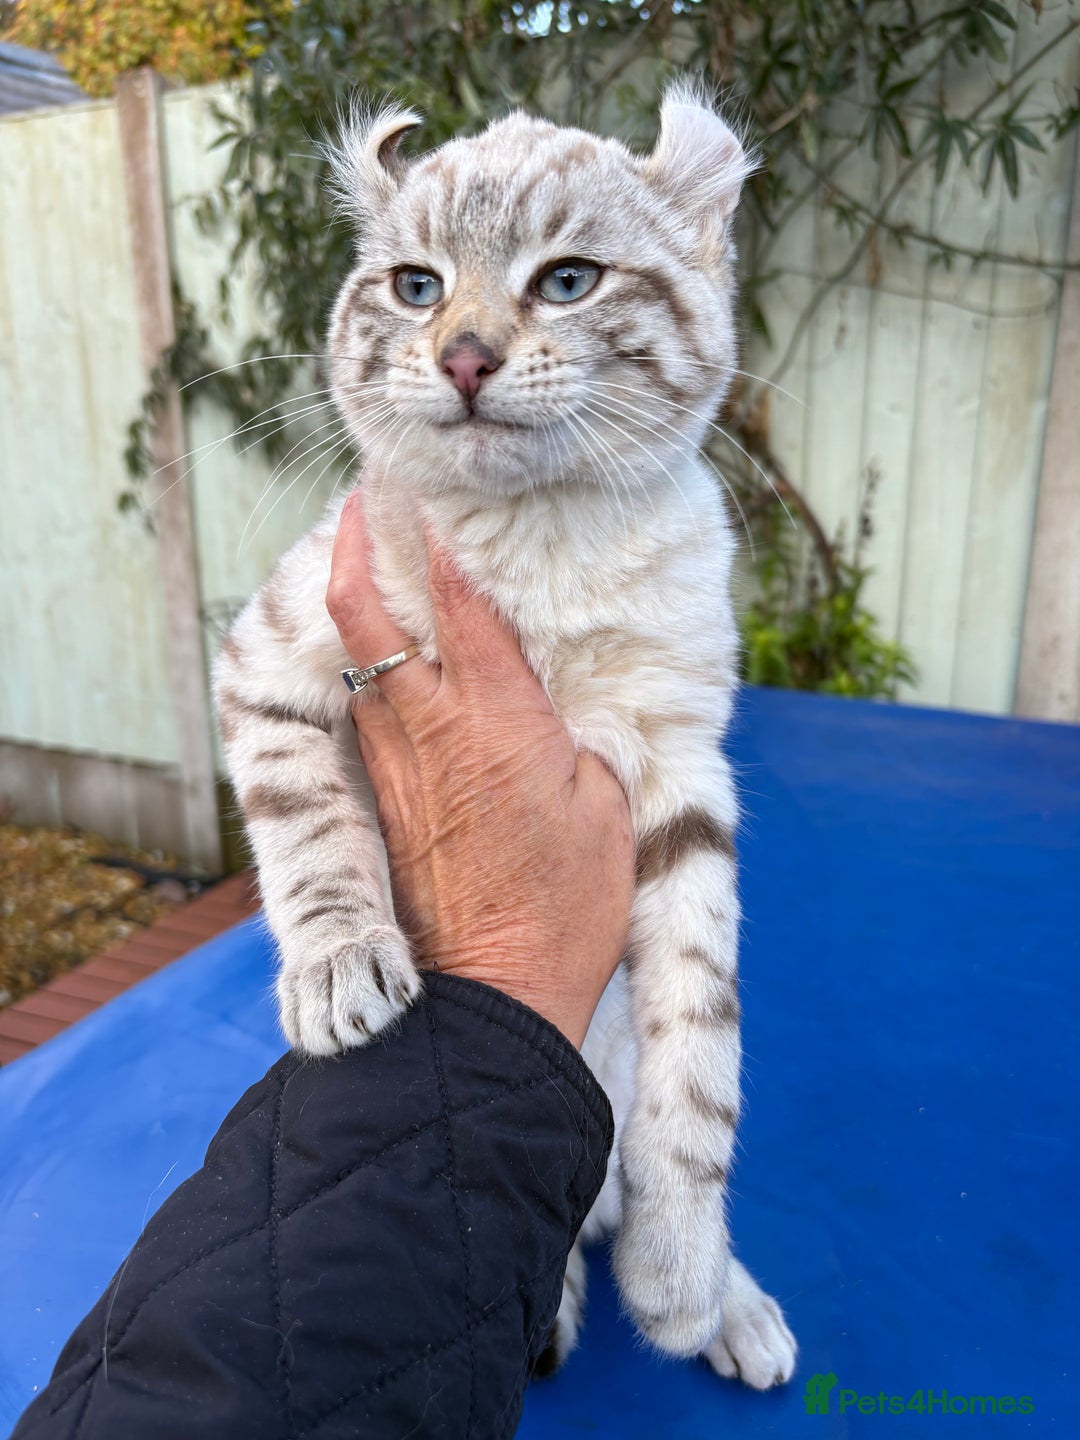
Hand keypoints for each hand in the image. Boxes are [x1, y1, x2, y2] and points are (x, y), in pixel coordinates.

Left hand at [326, 493, 634, 1048]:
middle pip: (370, 616)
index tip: (430, 493)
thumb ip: (587, 740)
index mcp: (500, 717)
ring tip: (368, 565)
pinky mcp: (389, 801)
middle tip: (362, 503)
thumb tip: (582, 709)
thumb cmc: (566, 906)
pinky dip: (368, 670)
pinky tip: (382, 662)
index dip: (442, 540)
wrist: (492, 992)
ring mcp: (401, 764)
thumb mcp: (608, 810)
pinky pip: (368, 715)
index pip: (460, 604)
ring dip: (356, 605)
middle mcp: (435, 728)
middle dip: (358, 548)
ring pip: (359, 663)